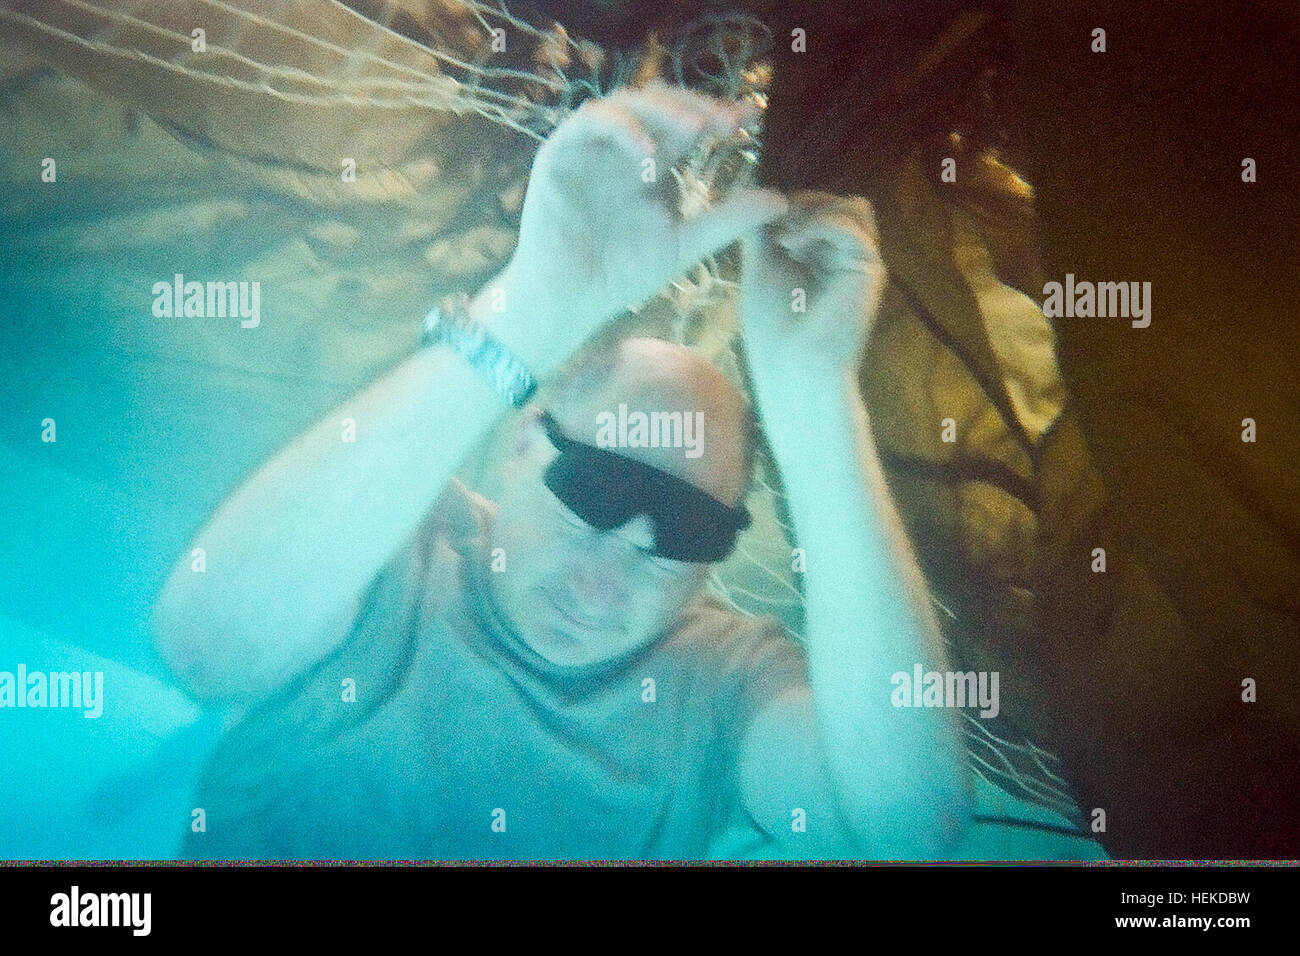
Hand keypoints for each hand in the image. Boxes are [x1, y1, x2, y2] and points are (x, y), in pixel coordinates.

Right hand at [501, 82, 787, 368]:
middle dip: (695, 106)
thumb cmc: (621, 275)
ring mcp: (589, 149)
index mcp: (650, 164)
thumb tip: (781, 200)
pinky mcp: (559, 154)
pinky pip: (589, 122)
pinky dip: (622, 128)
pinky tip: (649, 150)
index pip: (686, 127)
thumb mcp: (685, 244)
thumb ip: (727, 220)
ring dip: (663, 110)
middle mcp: (621, 149)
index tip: (750, 117)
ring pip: (626, 103)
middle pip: (659, 104)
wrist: (570, 301)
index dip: (717, 115)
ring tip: (694, 130)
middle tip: (725, 121)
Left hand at [739, 191, 887, 381]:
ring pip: (852, 207)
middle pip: (837, 202)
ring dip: (814, 211)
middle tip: (773, 226)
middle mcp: (844, 257)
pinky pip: (850, 225)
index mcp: (820, 257)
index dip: (790, 204)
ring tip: (785, 236)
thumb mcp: (760, 268)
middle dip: (802, 203)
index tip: (762, 219)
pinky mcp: (868, 268)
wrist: (792, 366)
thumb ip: (762, 232)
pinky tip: (793, 245)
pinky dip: (819, 225)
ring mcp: (859, 262)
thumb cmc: (772, 330)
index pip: (817, 208)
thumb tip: (757, 193)